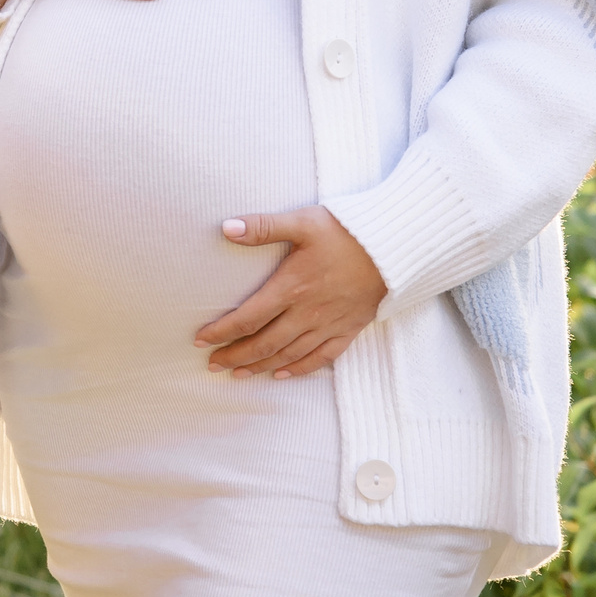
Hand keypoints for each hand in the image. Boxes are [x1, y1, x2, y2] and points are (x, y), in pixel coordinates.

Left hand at [194, 207, 387, 377]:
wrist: (394, 249)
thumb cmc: (347, 231)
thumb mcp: (303, 222)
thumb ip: (264, 226)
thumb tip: (226, 227)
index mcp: (292, 287)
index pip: (248, 318)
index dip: (222, 331)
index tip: (201, 340)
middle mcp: (307, 312)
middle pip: (264, 343)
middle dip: (235, 356)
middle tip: (212, 365)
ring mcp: (329, 324)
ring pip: (288, 354)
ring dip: (260, 366)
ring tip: (238, 374)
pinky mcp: (348, 329)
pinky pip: (321, 357)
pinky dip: (299, 369)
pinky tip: (282, 375)